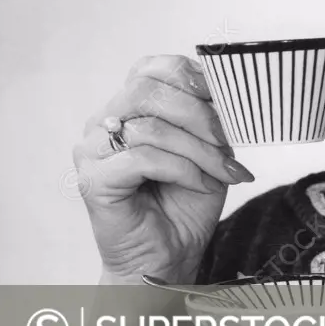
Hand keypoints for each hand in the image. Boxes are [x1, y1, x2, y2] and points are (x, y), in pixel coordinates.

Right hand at [72, 53, 254, 284]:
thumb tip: (231, 89)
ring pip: (151, 128)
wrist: (169, 257)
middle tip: (226, 143)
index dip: (191, 76)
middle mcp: (103, 122)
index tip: (223, 97)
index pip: (152, 68)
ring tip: (222, 172)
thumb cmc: (185, 203)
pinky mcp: (93, 180)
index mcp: (128, 107)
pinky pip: (144, 158)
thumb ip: (212, 117)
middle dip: (199, 114)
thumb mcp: (209, 149)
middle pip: (148, 90)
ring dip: (199, 150)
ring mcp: (93, 151)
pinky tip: (201, 184)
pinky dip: (183, 169)